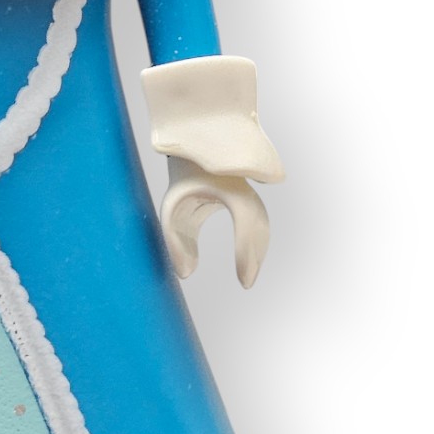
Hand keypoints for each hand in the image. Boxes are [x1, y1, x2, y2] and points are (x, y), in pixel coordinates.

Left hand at [159, 156, 270, 287]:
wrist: (191, 150)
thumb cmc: (180, 179)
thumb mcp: (171, 209)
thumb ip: (175, 242)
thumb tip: (186, 275)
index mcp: (225, 184)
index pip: (245, 219)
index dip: (245, 251)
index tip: (242, 278)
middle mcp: (243, 186)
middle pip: (259, 224)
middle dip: (255, 256)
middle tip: (247, 283)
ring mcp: (248, 189)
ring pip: (262, 222)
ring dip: (258, 250)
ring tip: (248, 274)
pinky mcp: (247, 195)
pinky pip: (258, 219)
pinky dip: (255, 241)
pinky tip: (249, 259)